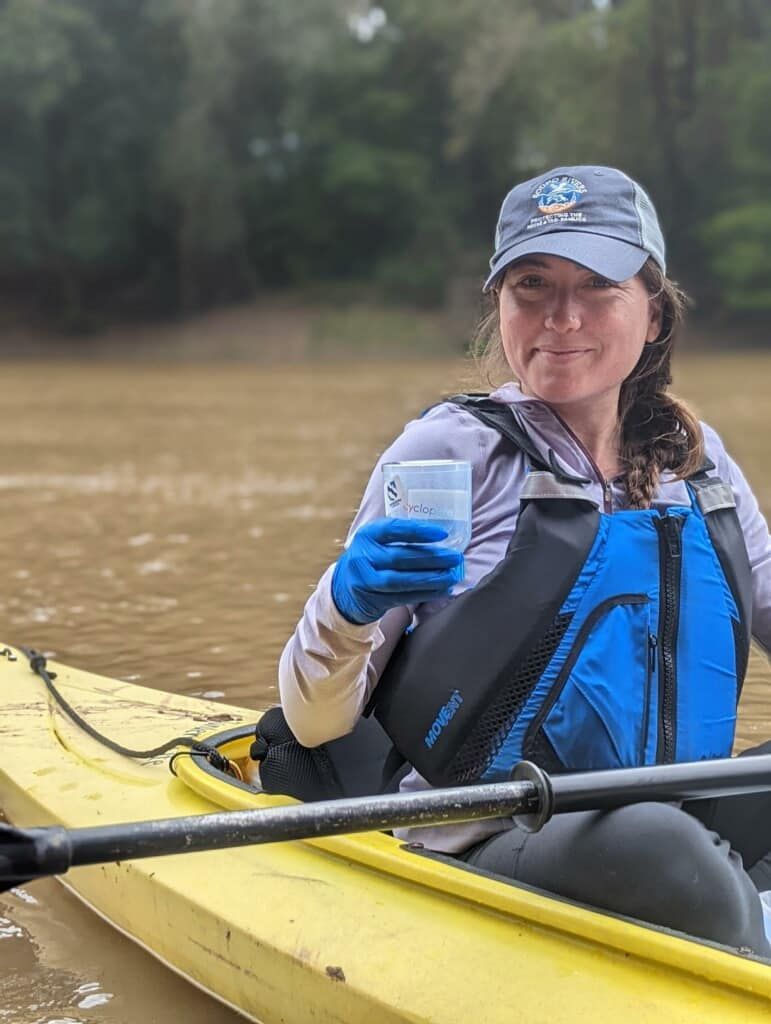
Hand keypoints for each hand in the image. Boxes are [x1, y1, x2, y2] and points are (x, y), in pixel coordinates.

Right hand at [331, 517, 464, 624]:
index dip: (418, 531)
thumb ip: (400, 537)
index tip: (441, 534)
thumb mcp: (377, 542)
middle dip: (431, 558)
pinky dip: (425, 594)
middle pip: (400, 557)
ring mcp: (366, 580)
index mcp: (367, 535)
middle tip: (455, 558)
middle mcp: (363, 557)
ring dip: (430, 579)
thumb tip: (441, 538)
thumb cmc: (371, 559)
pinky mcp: (373, 600)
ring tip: (451, 576)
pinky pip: (403, 597)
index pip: (392, 529)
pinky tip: (441, 589)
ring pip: (401, 580)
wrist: (344, 589)